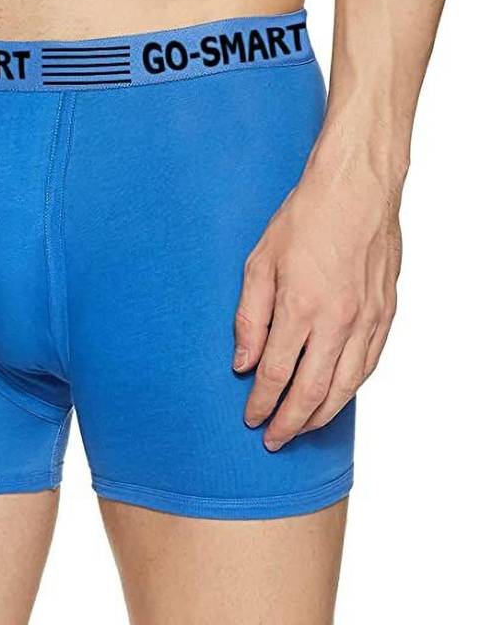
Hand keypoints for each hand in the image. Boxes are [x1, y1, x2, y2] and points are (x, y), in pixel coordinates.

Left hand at [233, 149, 401, 450]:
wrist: (356, 189)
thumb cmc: (305, 219)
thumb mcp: (259, 262)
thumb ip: (250, 317)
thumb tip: (243, 362)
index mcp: (300, 308)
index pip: (276, 374)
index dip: (262, 402)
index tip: (251, 419)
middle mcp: (338, 321)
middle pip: (312, 391)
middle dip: (290, 422)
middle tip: (275, 439)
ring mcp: (367, 320)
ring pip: (346, 386)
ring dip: (322, 414)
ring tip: (303, 428)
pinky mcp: (386, 313)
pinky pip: (369, 365)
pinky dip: (352, 389)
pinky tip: (338, 396)